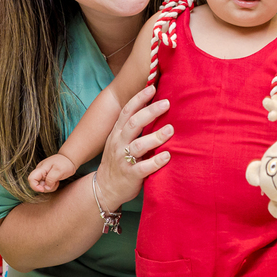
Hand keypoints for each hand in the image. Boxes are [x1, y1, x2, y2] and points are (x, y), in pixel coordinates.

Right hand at [28, 153, 75, 192]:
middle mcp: (40, 171)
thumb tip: (46, 187)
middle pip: (36, 184)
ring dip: (49, 187)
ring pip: (41, 186)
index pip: (31, 179)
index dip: (35, 186)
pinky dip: (51, 186)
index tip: (43, 189)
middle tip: (54, 183)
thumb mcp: (59, 171)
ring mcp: (43, 174)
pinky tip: (56, 181)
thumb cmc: (65, 163)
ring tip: (56, 181)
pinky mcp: (47, 177)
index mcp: (41, 168)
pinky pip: (46, 185)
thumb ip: (51, 179)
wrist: (69, 159)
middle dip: (45, 188)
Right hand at [94, 85, 173, 210]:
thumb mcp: (119, 141)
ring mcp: (124, 160)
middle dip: (150, 112)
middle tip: (166, 104)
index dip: (139, 99)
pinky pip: (144, 168)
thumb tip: (153, 106)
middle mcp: (119, 144)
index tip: (152, 88)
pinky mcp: (131, 176)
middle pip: (133, 124)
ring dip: (156, 137)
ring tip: (171, 129)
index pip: (127, 112)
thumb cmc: (118, 160)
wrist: (105, 188)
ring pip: (139, 145)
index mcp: (117, 133)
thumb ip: (132, 127)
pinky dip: (156, 161)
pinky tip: (168, 156)